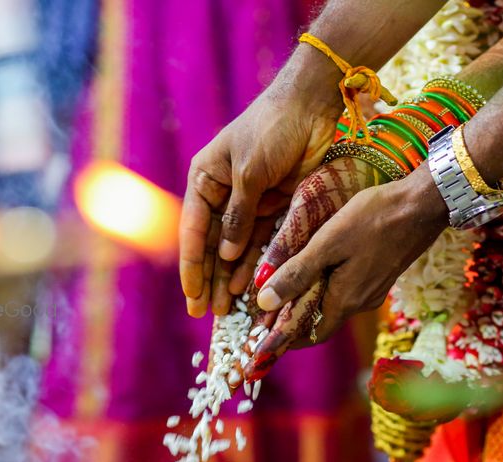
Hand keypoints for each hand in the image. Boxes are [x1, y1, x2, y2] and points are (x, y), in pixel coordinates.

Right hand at [181, 82, 341, 317]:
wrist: (311, 106)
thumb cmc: (271, 129)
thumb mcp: (249, 173)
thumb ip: (238, 215)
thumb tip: (225, 256)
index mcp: (205, 179)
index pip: (194, 230)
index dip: (192, 265)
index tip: (191, 295)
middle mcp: (224, 193)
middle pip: (213, 246)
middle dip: (210, 280)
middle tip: (206, 313)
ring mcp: (251, 202)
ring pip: (237, 249)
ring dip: (232, 279)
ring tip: (228, 310)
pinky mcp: (277, 206)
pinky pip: (263, 242)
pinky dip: (257, 265)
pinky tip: (252, 288)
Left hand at [208, 156, 384, 384]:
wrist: (424, 205)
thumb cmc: (375, 218)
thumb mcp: (328, 243)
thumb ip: (297, 273)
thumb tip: (264, 301)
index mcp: (346, 300)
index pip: (309, 335)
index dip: (284, 341)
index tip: (261, 343)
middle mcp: (361, 303)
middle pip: (320, 321)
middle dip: (292, 320)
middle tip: (265, 312)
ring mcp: (373, 290)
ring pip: (333, 304)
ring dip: (309, 301)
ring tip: (284, 289)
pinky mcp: (380, 275)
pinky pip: (347, 290)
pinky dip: (326, 287)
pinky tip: (316, 269)